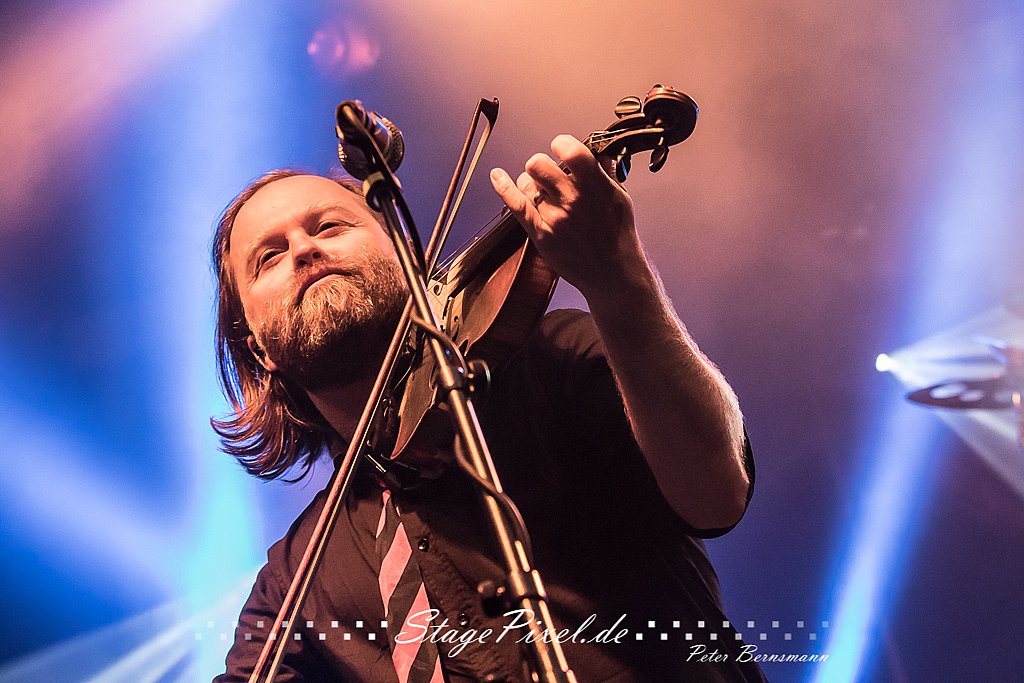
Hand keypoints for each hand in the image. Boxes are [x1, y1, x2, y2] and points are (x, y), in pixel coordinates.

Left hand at [489, 134, 642, 297]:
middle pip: (538, 163)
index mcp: (595, 186)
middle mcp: (573, 199)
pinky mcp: (540, 233)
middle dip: (541, 164)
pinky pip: (516, 204)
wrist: (612, 273)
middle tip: (548, 175)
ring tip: (542, 192)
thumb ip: (605, 172)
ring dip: (530, 182)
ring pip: (527, 182)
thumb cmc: (618, 235)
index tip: (561, 148)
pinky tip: (497, 175)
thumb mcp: (620, 197)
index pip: (569, 150)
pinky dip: (503, 187)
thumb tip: (598, 150)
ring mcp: (555, 216)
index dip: (561, 144)